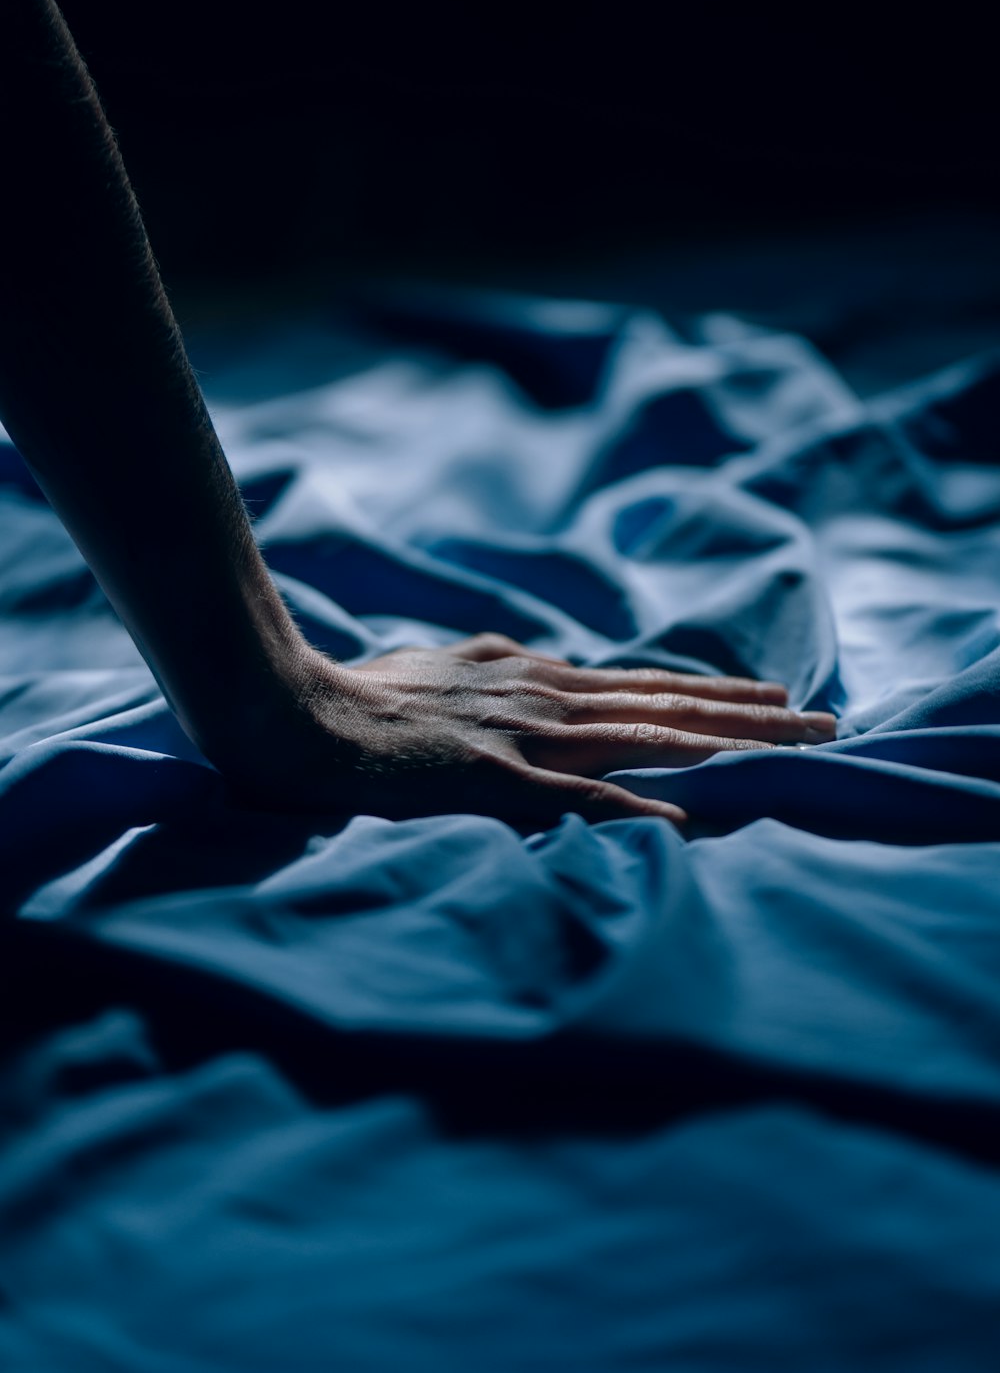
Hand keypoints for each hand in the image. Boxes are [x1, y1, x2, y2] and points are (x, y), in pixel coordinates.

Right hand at [218, 633, 835, 827]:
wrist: (289, 708)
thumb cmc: (353, 698)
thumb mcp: (435, 670)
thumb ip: (485, 675)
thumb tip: (514, 668)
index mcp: (526, 675)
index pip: (637, 685)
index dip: (706, 692)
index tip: (766, 694)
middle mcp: (541, 696)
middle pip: (664, 705)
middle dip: (748, 714)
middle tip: (822, 719)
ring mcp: (523, 736)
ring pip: (646, 739)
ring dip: (727, 744)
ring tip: (795, 746)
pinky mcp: (494, 780)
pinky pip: (581, 801)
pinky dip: (640, 813)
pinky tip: (692, 830)